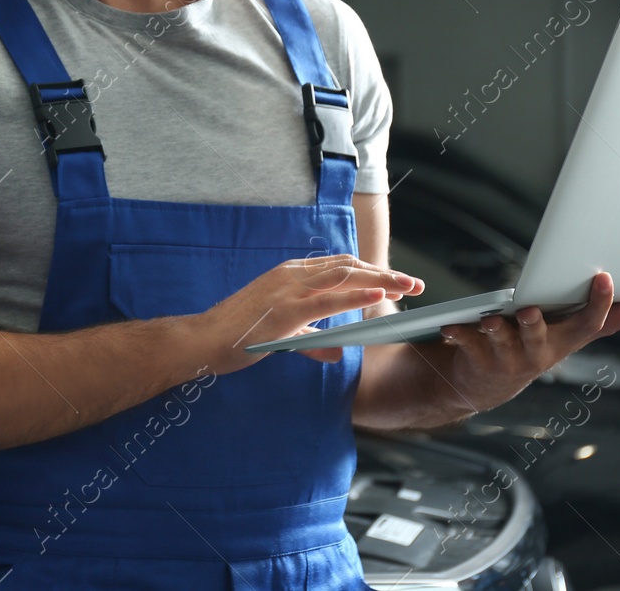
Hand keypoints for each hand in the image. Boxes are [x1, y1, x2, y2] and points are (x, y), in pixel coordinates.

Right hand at [192, 253, 424, 373]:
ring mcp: (288, 289)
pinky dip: (356, 296)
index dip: (372, 272)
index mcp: (291, 274)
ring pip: (344, 276)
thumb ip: (310, 339)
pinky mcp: (285, 310)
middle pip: (349, 267)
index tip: (398, 283)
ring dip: (380, 280)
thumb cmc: (238, 335)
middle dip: (385, 274)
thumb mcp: (282, 335)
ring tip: (407, 286)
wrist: (203, 340)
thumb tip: (335, 351)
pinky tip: (378, 297)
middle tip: (415, 284)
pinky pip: (327, 300)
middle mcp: (292, 274)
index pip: (341, 266)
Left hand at [435, 271, 619, 414]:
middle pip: (539, 337)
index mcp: (563, 341)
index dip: (599, 304)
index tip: (604, 278)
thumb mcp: (567, 336)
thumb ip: (600, 322)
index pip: (587, 324)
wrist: (488, 385)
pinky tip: (451, 327)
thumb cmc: (534, 348)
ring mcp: (507, 358)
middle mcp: (537, 353)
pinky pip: (468, 344)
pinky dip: (460, 334)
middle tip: (529, 311)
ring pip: (502, 342)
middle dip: (534, 325)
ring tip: (491, 321)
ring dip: (497, 330)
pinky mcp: (478, 358)